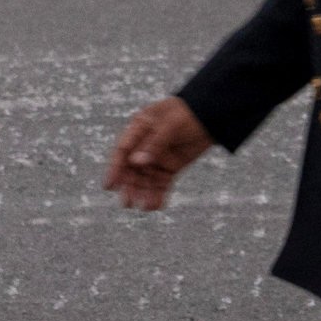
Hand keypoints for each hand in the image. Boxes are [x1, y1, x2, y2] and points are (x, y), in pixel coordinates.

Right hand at [105, 95, 211, 210]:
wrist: (211, 115)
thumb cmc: (187, 113)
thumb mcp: (171, 125)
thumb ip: (154, 143)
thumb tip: (136, 162)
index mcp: (139, 129)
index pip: (123, 150)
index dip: (115, 168)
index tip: (109, 186)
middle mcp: (144, 145)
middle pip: (132, 169)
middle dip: (129, 186)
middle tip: (127, 203)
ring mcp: (157, 157)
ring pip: (146, 179)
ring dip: (143, 193)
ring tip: (144, 207)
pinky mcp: (170, 167)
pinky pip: (161, 183)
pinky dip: (158, 194)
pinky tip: (157, 205)